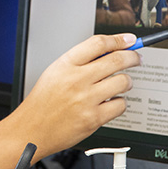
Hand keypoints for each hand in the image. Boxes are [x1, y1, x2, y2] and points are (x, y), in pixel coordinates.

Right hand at [14, 33, 139, 157]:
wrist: (31, 129)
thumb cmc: (42, 102)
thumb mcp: (55, 73)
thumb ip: (79, 61)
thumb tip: (108, 52)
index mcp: (65, 64)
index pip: (98, 43)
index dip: (119, 39)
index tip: (129, 40)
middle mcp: (76, 79)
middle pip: (116, 59)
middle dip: (133, 57)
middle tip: (136, 58)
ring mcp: (86, 99)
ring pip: (123, 81)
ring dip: (126, 81)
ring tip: (121, 84)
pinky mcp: (94, 118)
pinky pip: (120, 105)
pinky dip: (119, 103)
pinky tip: (110, 103)